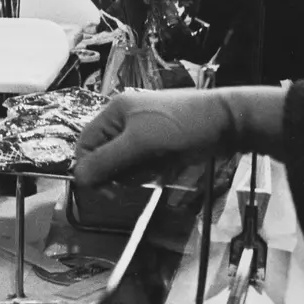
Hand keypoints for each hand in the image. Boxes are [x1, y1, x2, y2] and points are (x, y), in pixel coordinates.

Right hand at [75, 88, 286, 189]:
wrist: (224, 122)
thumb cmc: (179, 127)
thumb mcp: (140, 144)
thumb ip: (107, 161)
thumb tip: (79, 178)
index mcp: (114, 112)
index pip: (86, 145)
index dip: (90, 169)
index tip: (106, 191)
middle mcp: (124, 120)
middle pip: (103, 156)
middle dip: (116, 173)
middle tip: (136, 181)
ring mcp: (142, 133)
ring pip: (123, 164)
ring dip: (134, 175)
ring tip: (155, 171)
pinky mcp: (158, 145)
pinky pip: (141, 165)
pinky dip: (148, 173)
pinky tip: (163, 170)